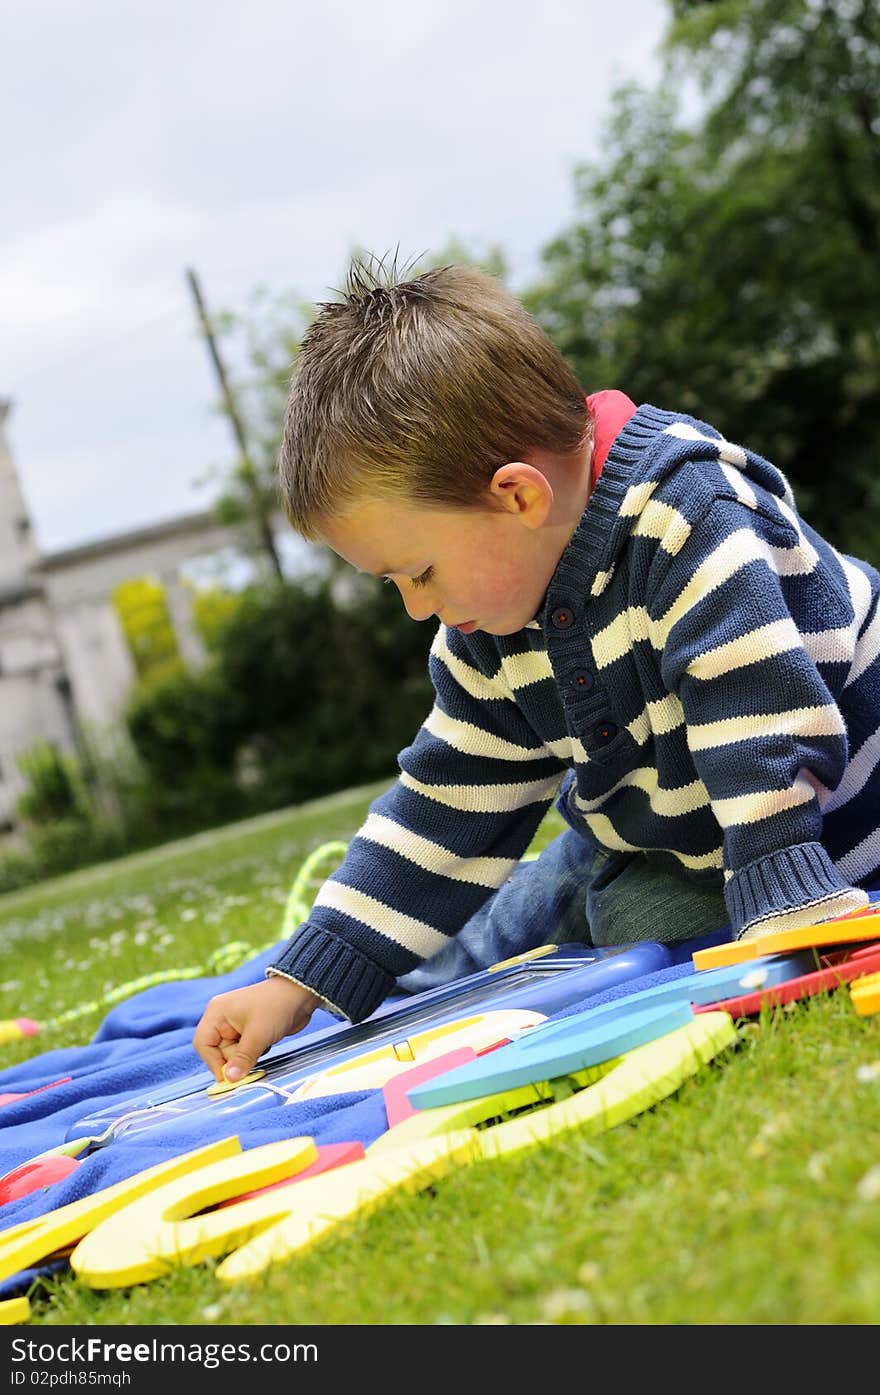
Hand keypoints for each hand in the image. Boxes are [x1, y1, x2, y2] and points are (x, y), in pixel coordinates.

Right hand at [192, 975, 321, 1082]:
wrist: (301, 994)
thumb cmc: (277, 1006)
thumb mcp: (258, 1035)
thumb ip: (242, 1058)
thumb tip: (229, 1079)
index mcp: (217, 1013)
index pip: (203, 1044)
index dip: (214, 1063)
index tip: (229, 1077)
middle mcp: (223, 1019)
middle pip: (218, 1051)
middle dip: (235, 1059)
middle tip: (253, 1057)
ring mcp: (236, 1025)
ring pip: (233, 1053)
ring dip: (247, 1056)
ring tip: (263, 1044)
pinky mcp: (250, 1031)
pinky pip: (245, 1051)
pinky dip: (254, 1053)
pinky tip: (266, 1042)